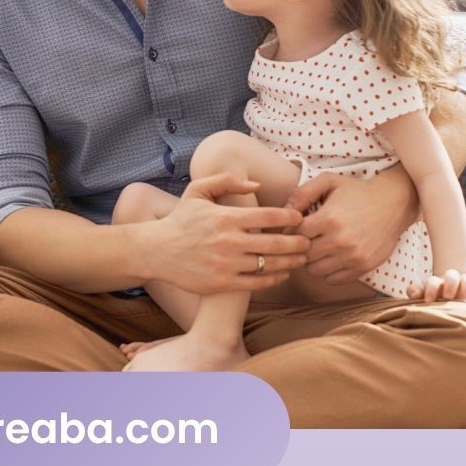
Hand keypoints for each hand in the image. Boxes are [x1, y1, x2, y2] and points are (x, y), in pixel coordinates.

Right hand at [144, 174, 308, 294]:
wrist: (156, 251)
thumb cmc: (181, 220)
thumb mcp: (198, 191)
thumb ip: (227, 181)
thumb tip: (257, 185)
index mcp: (226, 217)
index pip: (270, 216)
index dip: (290, 217)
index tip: (300, 218)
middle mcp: (229, 241)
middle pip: (276, 242)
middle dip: (298, 242)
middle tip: (308, 241)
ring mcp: (226, 264)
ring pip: (270, 264)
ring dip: (291, 262)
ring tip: (300, 258)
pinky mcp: (222, 283)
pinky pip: (257, 283)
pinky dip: (274, 278)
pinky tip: (282, 273)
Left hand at [286, 168, 416, 284]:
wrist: (394, 203)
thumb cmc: (357, 191)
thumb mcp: (329, 181)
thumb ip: (303, 193)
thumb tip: (284, 213)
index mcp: (329, 219)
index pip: (294, 234)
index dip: (290, 230)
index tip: (295, 227)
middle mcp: (340, 240)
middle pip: (303, 254)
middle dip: (300, 247)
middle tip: (305, 239)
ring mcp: (353, 256)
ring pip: (315, 270)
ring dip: (312, 260)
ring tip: (318, 247)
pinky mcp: (363, 266)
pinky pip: (333, 279)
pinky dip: (328, 271)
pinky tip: (331, 257)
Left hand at [407, 270, 465, 305]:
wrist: (446, 319)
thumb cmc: (430, 309)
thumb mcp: (420, 302)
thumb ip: (415, 293)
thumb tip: (413, 295)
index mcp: (435, 285)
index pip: (433, 282)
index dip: (431, 288)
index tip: (428, 301)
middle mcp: (450, 284)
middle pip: (452, 274)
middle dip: (450, 284)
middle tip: (447, 297)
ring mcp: (464, 289)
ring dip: (465, 287)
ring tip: (462, 300)